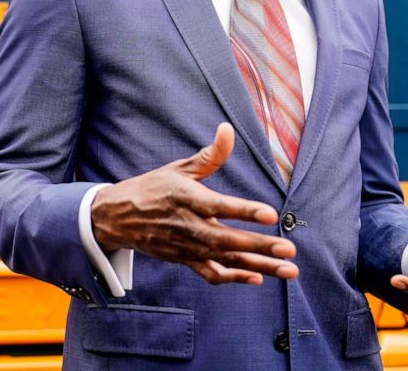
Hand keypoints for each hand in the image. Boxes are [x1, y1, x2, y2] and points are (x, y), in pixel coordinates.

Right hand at [91, 123, 297, 285]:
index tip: (270, 214)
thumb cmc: (153, 188)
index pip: (218, 206)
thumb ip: (209, 155)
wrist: (118, 217)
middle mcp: (187, 225)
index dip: (244, 210)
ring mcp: (186, 247)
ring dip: (258, 266)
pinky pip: (211, 274)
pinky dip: (234, 278)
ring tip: (289, 270)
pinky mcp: (184, 260)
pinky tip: (258, 277)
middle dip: (259, 246)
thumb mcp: (178, 169)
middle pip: (226, 239)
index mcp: (185, 198)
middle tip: (289, 248)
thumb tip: (228, 129)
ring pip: (225, 261)